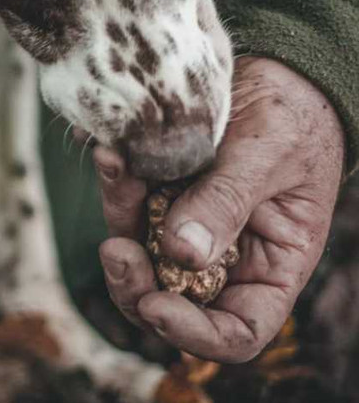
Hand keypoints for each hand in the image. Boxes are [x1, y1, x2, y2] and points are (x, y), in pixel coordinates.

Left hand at [94, 57, 344, 361]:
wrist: (276, 69)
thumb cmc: (295, 117)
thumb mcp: (269, 157)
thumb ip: (227, 203)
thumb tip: (181, 254)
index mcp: (269, 267)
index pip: (235, 331)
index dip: (194, 334)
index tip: (156, 306)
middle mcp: (223, 255)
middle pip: (169, 297)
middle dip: (134, 282)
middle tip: (114, 250)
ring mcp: (185, 223)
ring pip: (138, 247)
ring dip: (118, 215)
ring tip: (113, 165)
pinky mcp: (158, 191)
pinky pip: (128, 198)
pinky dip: (116, 179)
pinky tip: (108, 149)